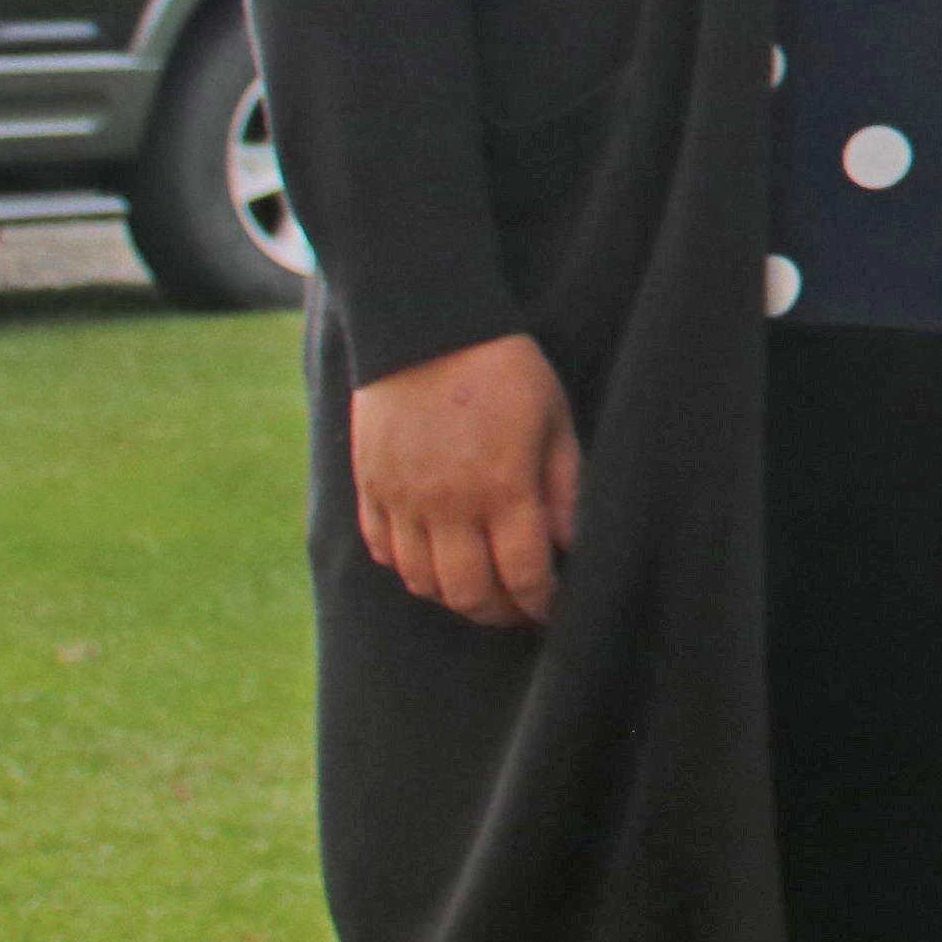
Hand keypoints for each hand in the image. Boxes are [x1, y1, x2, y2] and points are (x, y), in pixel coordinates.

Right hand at [350, 332, 579, 629]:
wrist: (423, 328)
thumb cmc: (502, 368)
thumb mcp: (553, 420)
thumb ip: (564, 487)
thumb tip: (571, 546)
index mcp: (501, 488)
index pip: (523, 575)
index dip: (542, 603)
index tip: (554, 608)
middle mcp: (446, 504)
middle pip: (468, 593)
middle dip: (499, 613)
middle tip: (520, 609)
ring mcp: (401, 499)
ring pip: (421, 582)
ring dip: (453, 597)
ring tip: (481, 589)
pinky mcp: (370, 486)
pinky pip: (383, 550)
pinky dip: (409, 567)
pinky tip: (436, 559)